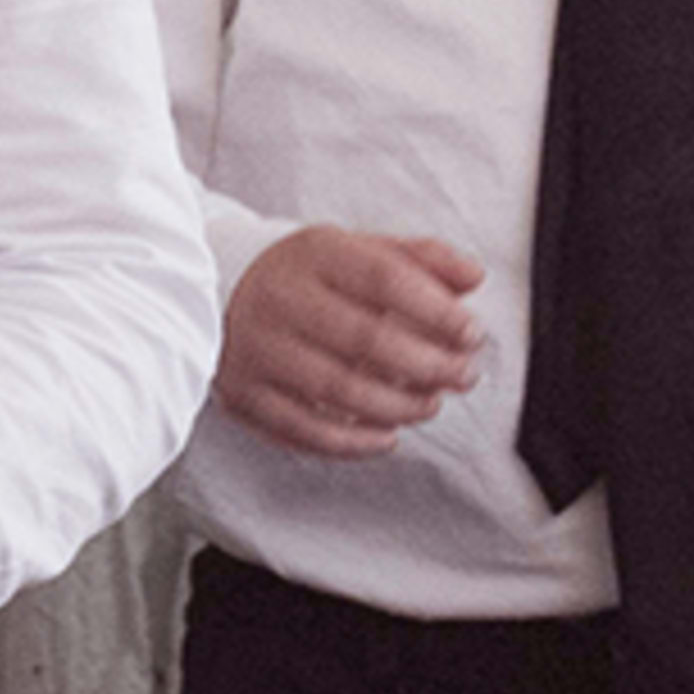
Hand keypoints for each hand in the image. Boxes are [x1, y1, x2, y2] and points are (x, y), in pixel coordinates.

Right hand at [218, 229, 485, 457]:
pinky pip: (306, 429)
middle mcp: (281, 296)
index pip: (382, 276)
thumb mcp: (356, 251)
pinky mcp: (246, 392)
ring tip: (429, 404)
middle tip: (462, 375)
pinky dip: (355, 442)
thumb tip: (472, 276)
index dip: (434, 308)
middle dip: (428, 364)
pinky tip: (387, 436)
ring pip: (339, 389)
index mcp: (313, 252)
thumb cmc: (308, 276)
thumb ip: (417, 260)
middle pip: (365, 338)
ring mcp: (260, 347)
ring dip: (399, 406)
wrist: (220, 290)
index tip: (470, 331)